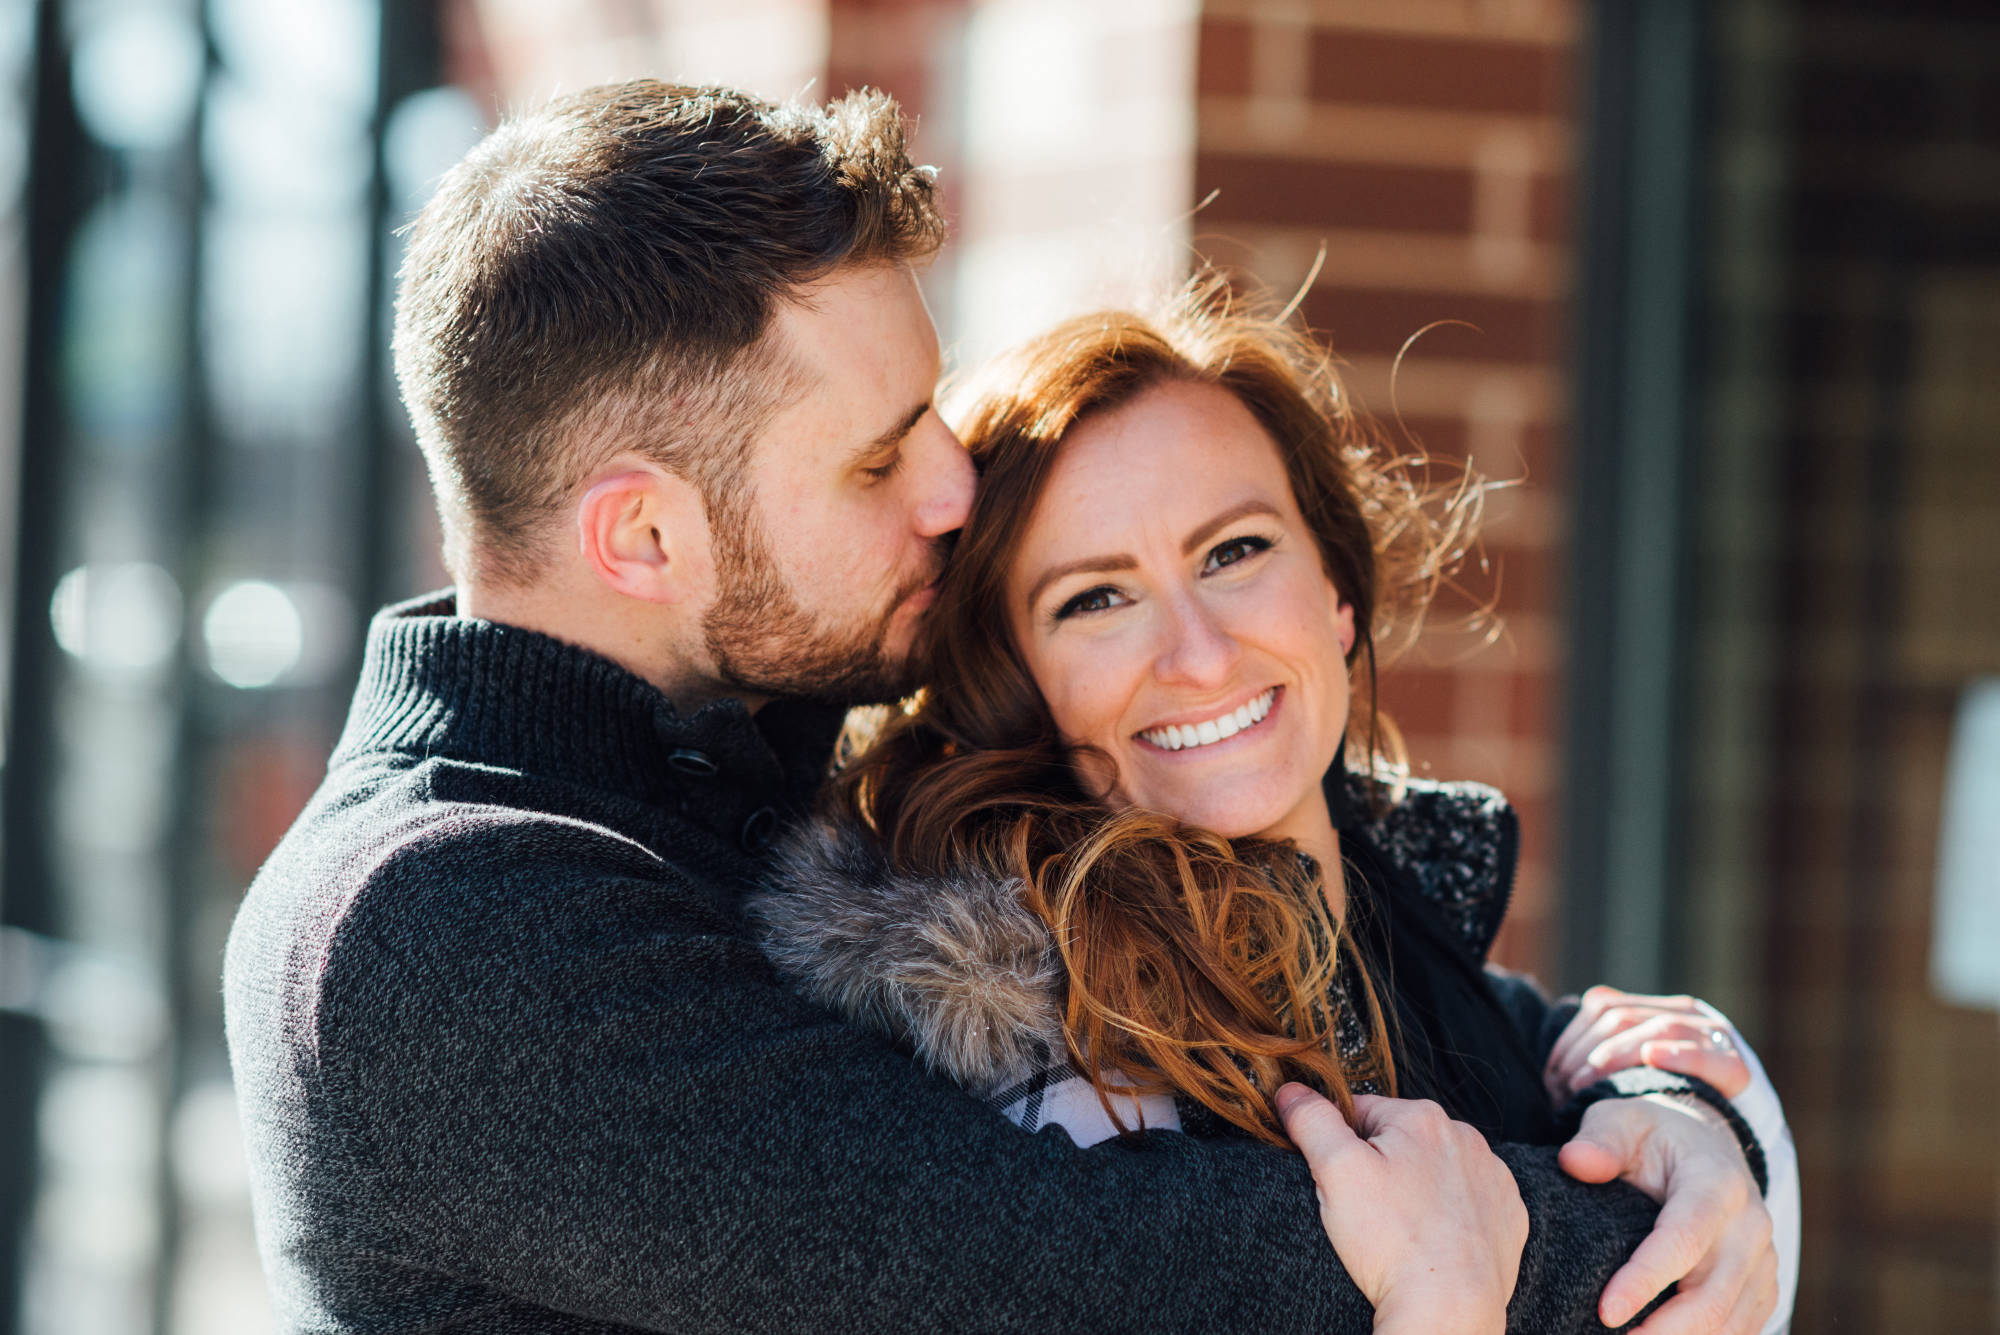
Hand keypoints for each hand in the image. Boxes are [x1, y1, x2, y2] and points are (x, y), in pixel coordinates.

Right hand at [1277, 1085, 1524, 1334]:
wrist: (1447, 1307)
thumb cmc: (1391, 1240)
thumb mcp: (1334, 1170)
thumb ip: (1312, 1119)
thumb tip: (1291, 1090)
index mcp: (1423, 1117)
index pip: (1363, 1113)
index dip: (1341, 1147)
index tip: (1342, 1184)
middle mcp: (1467, 1139)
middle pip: (1402, 1141)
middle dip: (1382, 1167)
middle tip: (1369, 1212)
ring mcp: (1494, 1178)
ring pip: (1438, 1170)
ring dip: (1419, 1189)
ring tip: (1402, 1230)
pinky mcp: (1509, 1215)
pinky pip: (1471, 1203)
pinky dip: (1452, 1216)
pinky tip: (1435, 1240)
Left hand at [1545, 986, 1750, 1103]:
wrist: (1733, 1135)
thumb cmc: (1669, 1103)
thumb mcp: (1630, 1075)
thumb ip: (1599, 1059)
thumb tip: (1551, 1063)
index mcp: (1654, 1008)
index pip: (1602, 1005)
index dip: (1571, 1039)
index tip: (1552, 1077)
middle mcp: (1684, 1013)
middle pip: (1624, 1017)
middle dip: (1589, 1052)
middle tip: (1566, 1089)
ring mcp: (1712, 1035)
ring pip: (1659, 1027)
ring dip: (1620, 1054)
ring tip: (1591, 1084)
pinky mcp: (1736, 1067)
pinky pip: (1709, 1055)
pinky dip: (1679, 1053)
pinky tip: (1652, 1057)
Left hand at [1560, 1094, 1777, 1332]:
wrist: (1706, 1144)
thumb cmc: (1654, 1136)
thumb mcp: (1623, 1119)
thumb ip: (1600, 1139)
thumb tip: (1576, 1162)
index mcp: (1718, 1183)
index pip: (1683, 1240)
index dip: (1645, 1280)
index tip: (1607, 1312)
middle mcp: (1751, 1226)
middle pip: (1712, 1297)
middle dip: (1663, 1332)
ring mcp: (1762, 1262)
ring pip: (1731, 1323)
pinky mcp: (1761, 1287)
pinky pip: (1741, 1329)